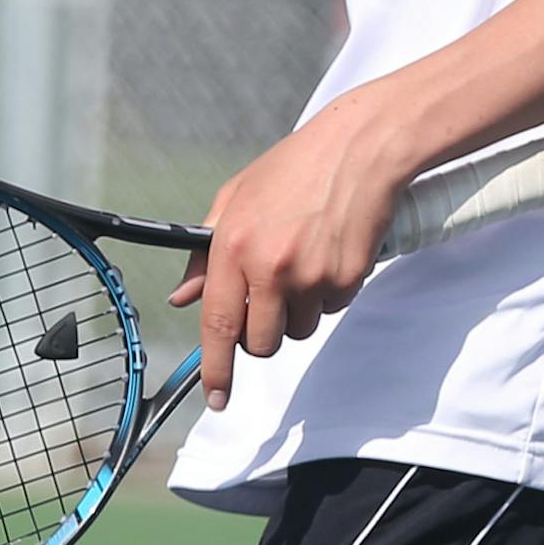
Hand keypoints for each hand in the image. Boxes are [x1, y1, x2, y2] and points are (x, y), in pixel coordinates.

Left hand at [167, 95, 404, 411]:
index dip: (214, 369)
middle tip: (272, 296)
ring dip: (299, 311)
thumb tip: (183, 298)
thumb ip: (204, 252)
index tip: (215, 396)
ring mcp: (312, 275)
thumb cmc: (296, 167)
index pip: (216, 324)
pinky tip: (330, 251)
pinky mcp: (348, 277)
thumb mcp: (235, 197)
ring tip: (305, 261)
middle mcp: (270, 266)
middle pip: (261, 342)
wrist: (359, 148)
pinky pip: (332, 308)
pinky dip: (329, 291)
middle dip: (263, 333)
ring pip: (299, 330)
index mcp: (234, 245)